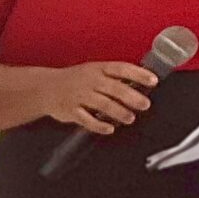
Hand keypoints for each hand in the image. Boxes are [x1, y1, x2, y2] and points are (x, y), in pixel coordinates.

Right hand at [42, 60, 156, 135]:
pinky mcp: (70, 110)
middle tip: (145, 104)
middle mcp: (90, 81)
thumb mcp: (95, 71)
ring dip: (118, 112)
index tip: (153, 80)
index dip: (138, 74)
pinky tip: (109, 128)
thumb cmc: (76, 79)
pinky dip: (99, 125)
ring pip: (102, 104)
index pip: (122, 69)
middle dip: (132, 97)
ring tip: (130, 118)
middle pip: (114, 88)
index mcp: (98, 69)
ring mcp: (79, 96)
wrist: (44, 87)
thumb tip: (143, 83)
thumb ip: (116, 77)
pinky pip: (86, 119)